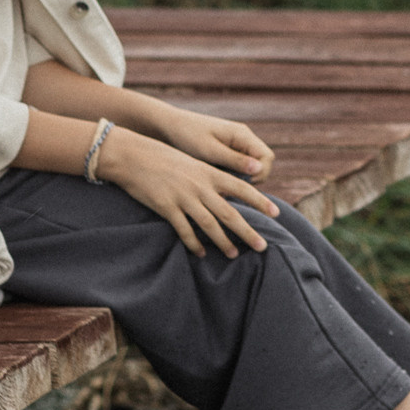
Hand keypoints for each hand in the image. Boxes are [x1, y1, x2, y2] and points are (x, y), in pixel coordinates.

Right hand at [99, 129, 282, 258]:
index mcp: (208, 172)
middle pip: (229, 213)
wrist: (133, 155)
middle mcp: (200, 186)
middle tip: (263, 246)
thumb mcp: (192, 162)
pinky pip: (184, 230)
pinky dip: (193, 243)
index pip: (241, 188)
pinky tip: (200, 253)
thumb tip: (227, 194)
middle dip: (248, 231)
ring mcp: (183, 198)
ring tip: (234, 254)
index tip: (276, 213)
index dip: (260, 201)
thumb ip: (209, 178)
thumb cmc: (163, 157)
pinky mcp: (166, 208)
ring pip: (209, 225)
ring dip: (223, 242)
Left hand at [152, 107, 274, 181]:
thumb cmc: (186, 136)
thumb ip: (234, 160)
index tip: (240, 184)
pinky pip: (237, 167)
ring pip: (249, 168)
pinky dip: (230, 177)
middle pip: (262, 164)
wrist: (166, 127)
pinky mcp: (226, 152)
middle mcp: (242, 138)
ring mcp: (235, 145)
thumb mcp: (209, 151)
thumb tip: (260, 169)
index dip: (260, 174)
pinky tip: (214, 182)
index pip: (267, 158)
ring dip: (239, 179)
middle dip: (250, 179)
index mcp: (242, 135)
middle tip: (228, 187)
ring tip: (219, 186)